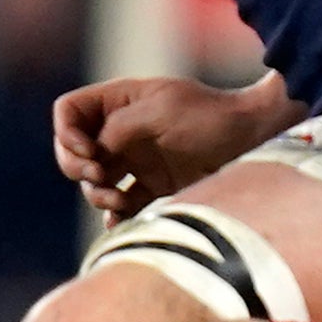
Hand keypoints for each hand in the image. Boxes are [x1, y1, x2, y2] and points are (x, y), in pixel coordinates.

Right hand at [51, 73, 289, 218]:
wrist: (255, 138)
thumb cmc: (210, 116)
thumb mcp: (159, 111)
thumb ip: (118, 129)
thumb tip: (95, 155)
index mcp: (119, 102)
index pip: (69, 112)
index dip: (67, 133)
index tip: (90, 151)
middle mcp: (121, 130)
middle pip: (72, 150)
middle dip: (77, 167)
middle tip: (99, 177)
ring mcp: (136, 159)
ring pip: (92, 181)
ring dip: (97, 194)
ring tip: (119, 201)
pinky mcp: (152, 186)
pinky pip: (119, 204)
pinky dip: (115, 214)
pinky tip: (121, 219)